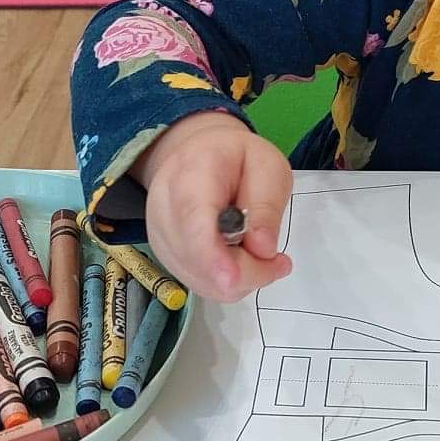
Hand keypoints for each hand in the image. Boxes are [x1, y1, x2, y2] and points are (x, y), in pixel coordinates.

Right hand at [137, 115, 292, 303]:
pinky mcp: (166, 256)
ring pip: (201, 279)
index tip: (232, 280)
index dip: (211, 255)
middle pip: (198, 259)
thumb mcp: (268, 166)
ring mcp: (160, 235)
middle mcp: (164, 207)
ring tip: (260, 250)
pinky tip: (241, 257)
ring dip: (240, 278)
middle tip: (279, 261)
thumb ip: (267, 205)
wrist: (197, 157)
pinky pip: (200, 283)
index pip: (193, 219)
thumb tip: (263, 249)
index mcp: (191, 172)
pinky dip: (228, 281)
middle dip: (246, 272)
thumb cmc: (236, 159)